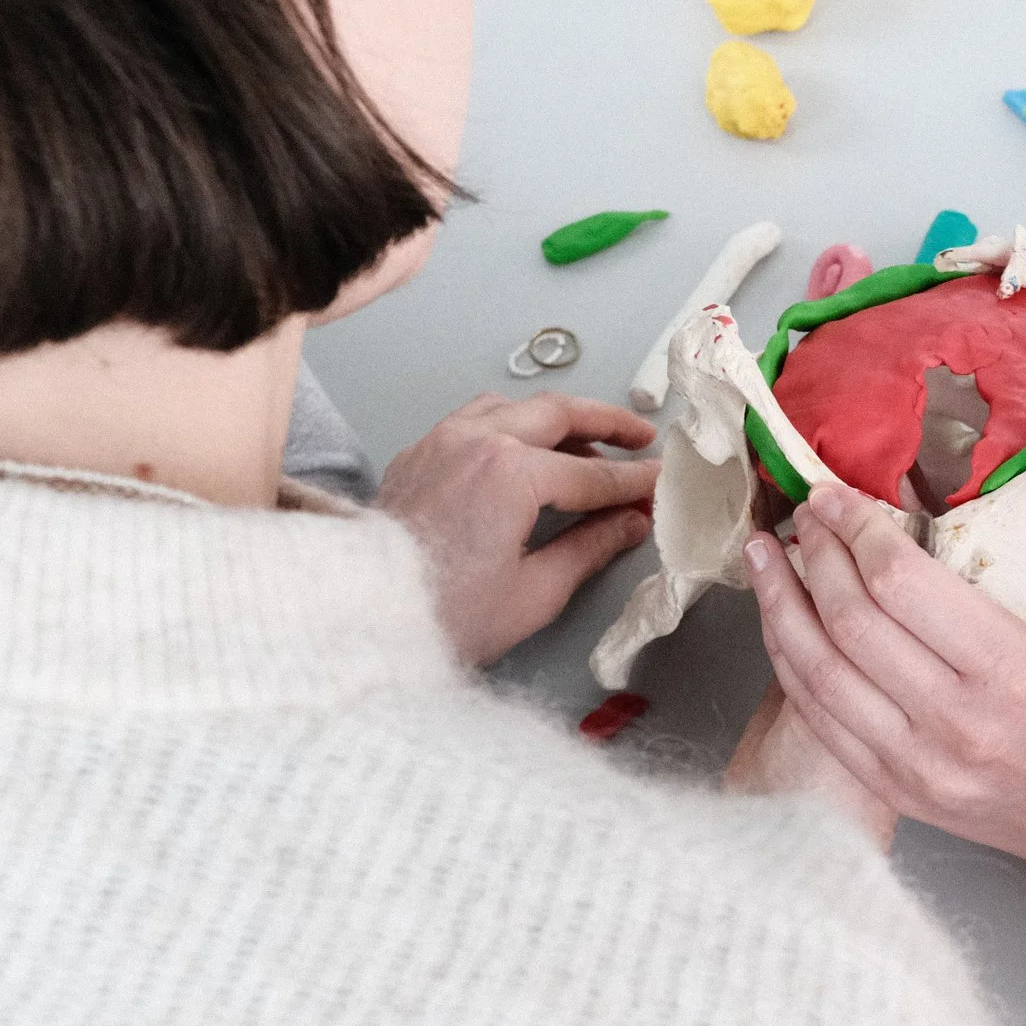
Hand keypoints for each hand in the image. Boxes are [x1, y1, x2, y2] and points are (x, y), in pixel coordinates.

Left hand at [378, 392, 658, 664]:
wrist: (361, 618)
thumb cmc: (447, 615)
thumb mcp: (534, 592)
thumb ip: (590, 547)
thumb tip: (630, 523)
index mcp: (512, 472)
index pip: (592, 472)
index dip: (634, 481)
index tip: (664, 483)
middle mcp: (477, 440)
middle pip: (558, 414)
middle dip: (607, 423)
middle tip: (642, 437)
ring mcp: (442, 440)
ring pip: (514, 407)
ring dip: (557, 419)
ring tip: (588, 443)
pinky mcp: (418, 453)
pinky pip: (475, 417)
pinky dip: (512, 423)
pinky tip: (525, 450)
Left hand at [745, 483, 1025, 897]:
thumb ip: (983, 591)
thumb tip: (907, 530)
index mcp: (1005, 670)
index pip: (901, 583)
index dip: (856, 529)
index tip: (835, 495)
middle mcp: (953, 721)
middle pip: (850, 621)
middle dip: (815, 555)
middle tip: (801, 515)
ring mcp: (916, 764)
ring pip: (819, 671)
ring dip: (781, 606)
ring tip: (763, 559)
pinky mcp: (894, 792)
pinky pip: (820, 720)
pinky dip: (791, 665)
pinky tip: (780, 625)